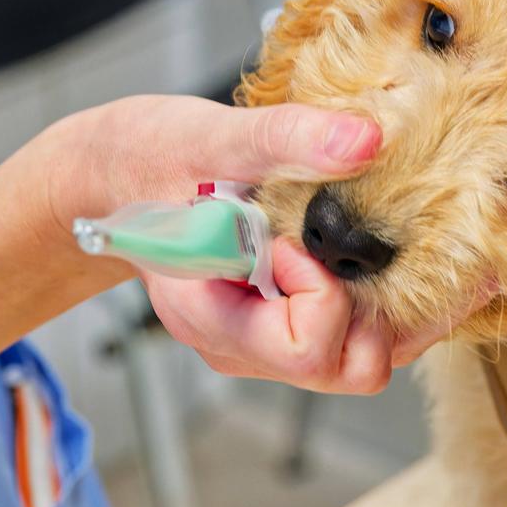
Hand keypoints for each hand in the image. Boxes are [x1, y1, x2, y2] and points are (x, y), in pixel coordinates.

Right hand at [26, 95, 437, 392]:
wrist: (118, 172)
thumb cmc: (148, 157)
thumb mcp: (208, 136)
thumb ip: (285, 139)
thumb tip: (367, 140)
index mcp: (211, 316)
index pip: (305, 348)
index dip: (324, 290)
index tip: (295, 237)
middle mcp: (241, 346)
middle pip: (349, 370)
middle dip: (375, 309)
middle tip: (347, 245)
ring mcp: (264, 343)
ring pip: (364, 361)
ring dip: (388, 306)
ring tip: (364, 242)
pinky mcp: (283, 324)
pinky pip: (356, 338)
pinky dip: (383, 299)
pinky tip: (379, 249)